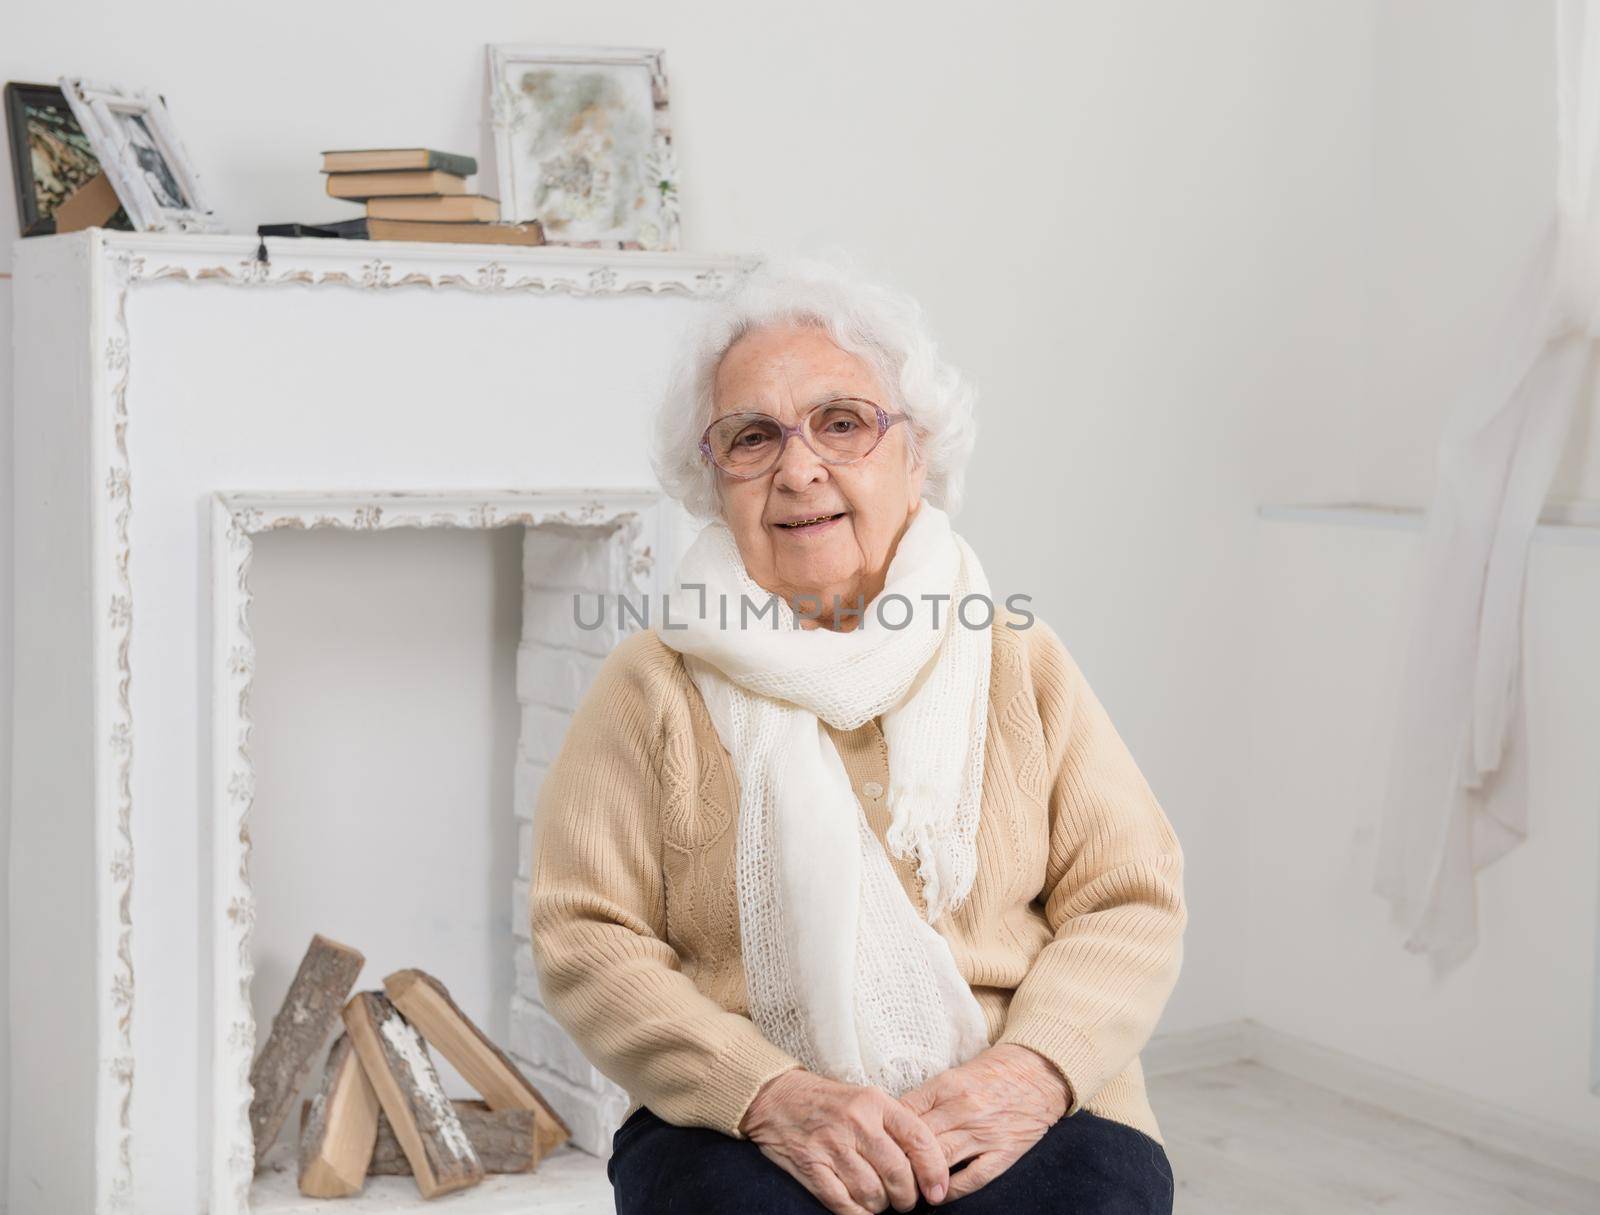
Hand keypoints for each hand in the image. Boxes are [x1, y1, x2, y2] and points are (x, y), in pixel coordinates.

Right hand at [738, 1067, 951, 1213]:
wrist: (776, 1097)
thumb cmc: (828, 1102)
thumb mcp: (865, 1099)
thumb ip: (894, 1126)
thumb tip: (925, 1166)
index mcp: (874, 1102)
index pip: (918, 1138)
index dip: (934, 1170)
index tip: (937, 1189)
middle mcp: (855, 1122)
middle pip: (898, 1173)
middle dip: (907, 1196)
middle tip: (905, 1200)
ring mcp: (831, 1145)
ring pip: (872, 1193)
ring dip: (881, 1205)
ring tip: (879, 1199)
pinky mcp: (810, 1165)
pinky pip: (844, 1203)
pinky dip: (857, 1212)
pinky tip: (859, 1207)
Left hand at [896, 1044, 1071, 1203]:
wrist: (1038, 1073)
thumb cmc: (991, 1074)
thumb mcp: (953, 1075)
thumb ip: (926, 1098)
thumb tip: (894, 1121)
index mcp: (947, 1085)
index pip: (905, 1113)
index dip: (887, 1133)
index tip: (877, 1146)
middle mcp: (963, 1109)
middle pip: (918, 1139)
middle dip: (898, 1158)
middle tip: (883, 1172)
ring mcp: (984, 1133)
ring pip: (940, 1159)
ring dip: (919, 1178)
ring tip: (905, 1188)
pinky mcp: (1003, 1153)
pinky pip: (972, 1178)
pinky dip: (951, 1190)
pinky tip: (937, 1195)